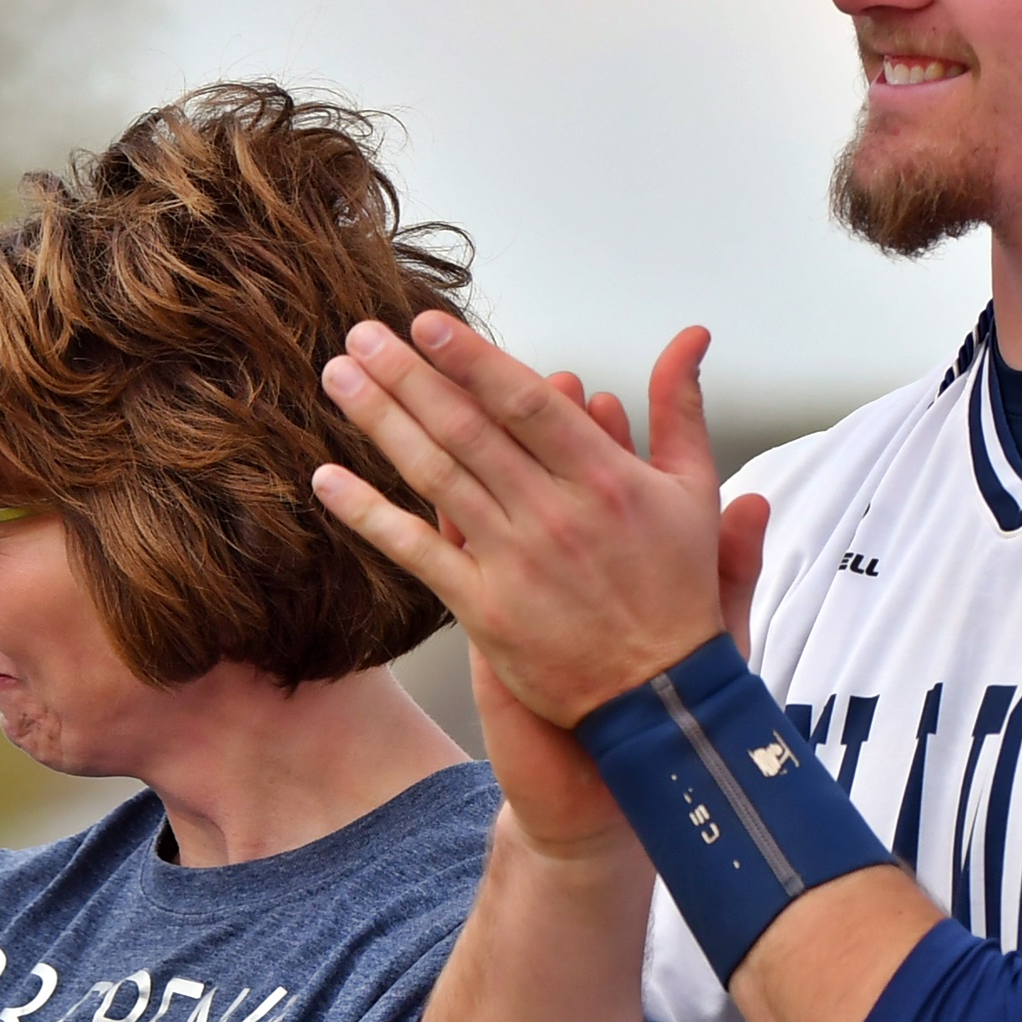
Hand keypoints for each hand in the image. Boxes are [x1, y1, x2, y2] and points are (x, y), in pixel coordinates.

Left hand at [315, 317, 727, 726]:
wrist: (661, 697)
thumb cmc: (677, 588)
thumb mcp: (693, 490)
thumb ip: (681, 409)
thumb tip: (691, 336)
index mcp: (605, 478)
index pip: (526, 403)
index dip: (473, 360)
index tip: (427, 324)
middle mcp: (554, 514)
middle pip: (467, 430)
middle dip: (407, 375)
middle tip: (362, 333)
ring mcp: (514, 562)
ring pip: (435, 478)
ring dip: (380, 422)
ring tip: (338, 378)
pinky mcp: (484, 609)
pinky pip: (415, 551)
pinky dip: (368, 514)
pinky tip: (327, 479)